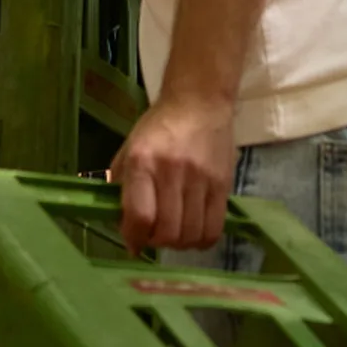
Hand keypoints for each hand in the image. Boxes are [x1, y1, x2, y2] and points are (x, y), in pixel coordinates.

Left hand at [111, 90, 239, 250]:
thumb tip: (123, 228)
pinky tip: (193, 232)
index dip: (135, 238)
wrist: (200, 102)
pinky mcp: (223, 185)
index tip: (133, 242)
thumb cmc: (159, 127)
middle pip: (168, 232)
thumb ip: (122, 187)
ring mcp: (201, 179)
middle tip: (154, 235)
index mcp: (142, 161)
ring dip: (179, 244)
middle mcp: (172, 171)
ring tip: (174, 232)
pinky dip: (201, 240)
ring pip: (191, 235)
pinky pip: (214, 230)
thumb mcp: (130, 149)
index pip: (140, 216)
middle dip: (157, 242)